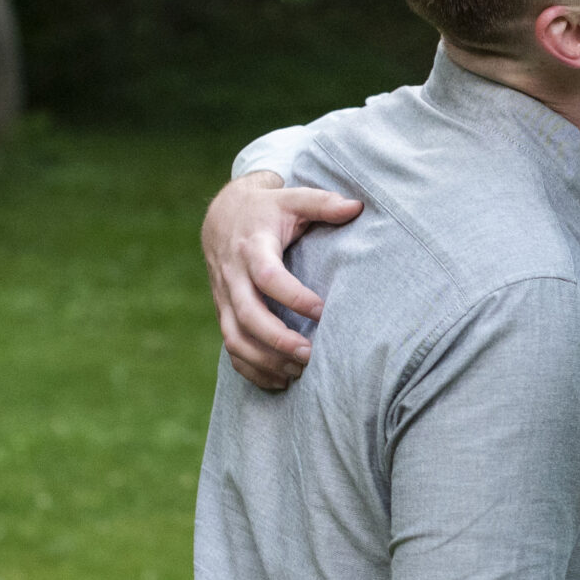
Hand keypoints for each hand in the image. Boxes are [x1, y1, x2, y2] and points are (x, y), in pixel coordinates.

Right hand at [202, 170, 362, 389]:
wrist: (222, 215)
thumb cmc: (268, 209)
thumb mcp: (292, 198)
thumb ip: (323, 202)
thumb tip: (357, 206)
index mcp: (252, 247)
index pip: (268, 276)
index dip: (294, 296)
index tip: (323, 312)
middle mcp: (233, 276)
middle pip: (248, 315)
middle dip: (278, 340)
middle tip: (311, 356)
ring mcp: (224, 298)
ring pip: (235, 338)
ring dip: (265, 361)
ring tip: (300, 373)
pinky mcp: (223, 313)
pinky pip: (230, 348)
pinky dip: (251, 370)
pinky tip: (280, 381)